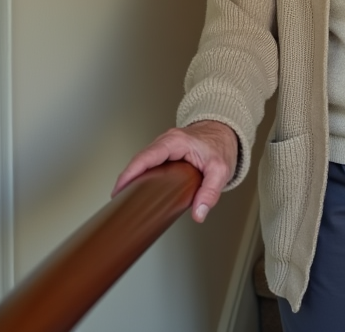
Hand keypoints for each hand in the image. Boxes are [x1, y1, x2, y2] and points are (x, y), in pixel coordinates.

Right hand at [112, 120, 239, 222]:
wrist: (226, 131)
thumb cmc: (222, 145)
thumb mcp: (221, 170)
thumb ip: (210, 192)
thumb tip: (199, 213)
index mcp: (176, 142)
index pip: (146, 157)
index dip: (130, 173)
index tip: (119, 189)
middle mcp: (166, 141)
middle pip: (139, 159)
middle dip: (126, 178)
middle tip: (118, 199)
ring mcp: (165, 145)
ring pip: (142, 161)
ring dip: (132, 176)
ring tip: (124, 197)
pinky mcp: (166, 151)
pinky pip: (149, 161)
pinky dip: (141, 174)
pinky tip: (138, 188)